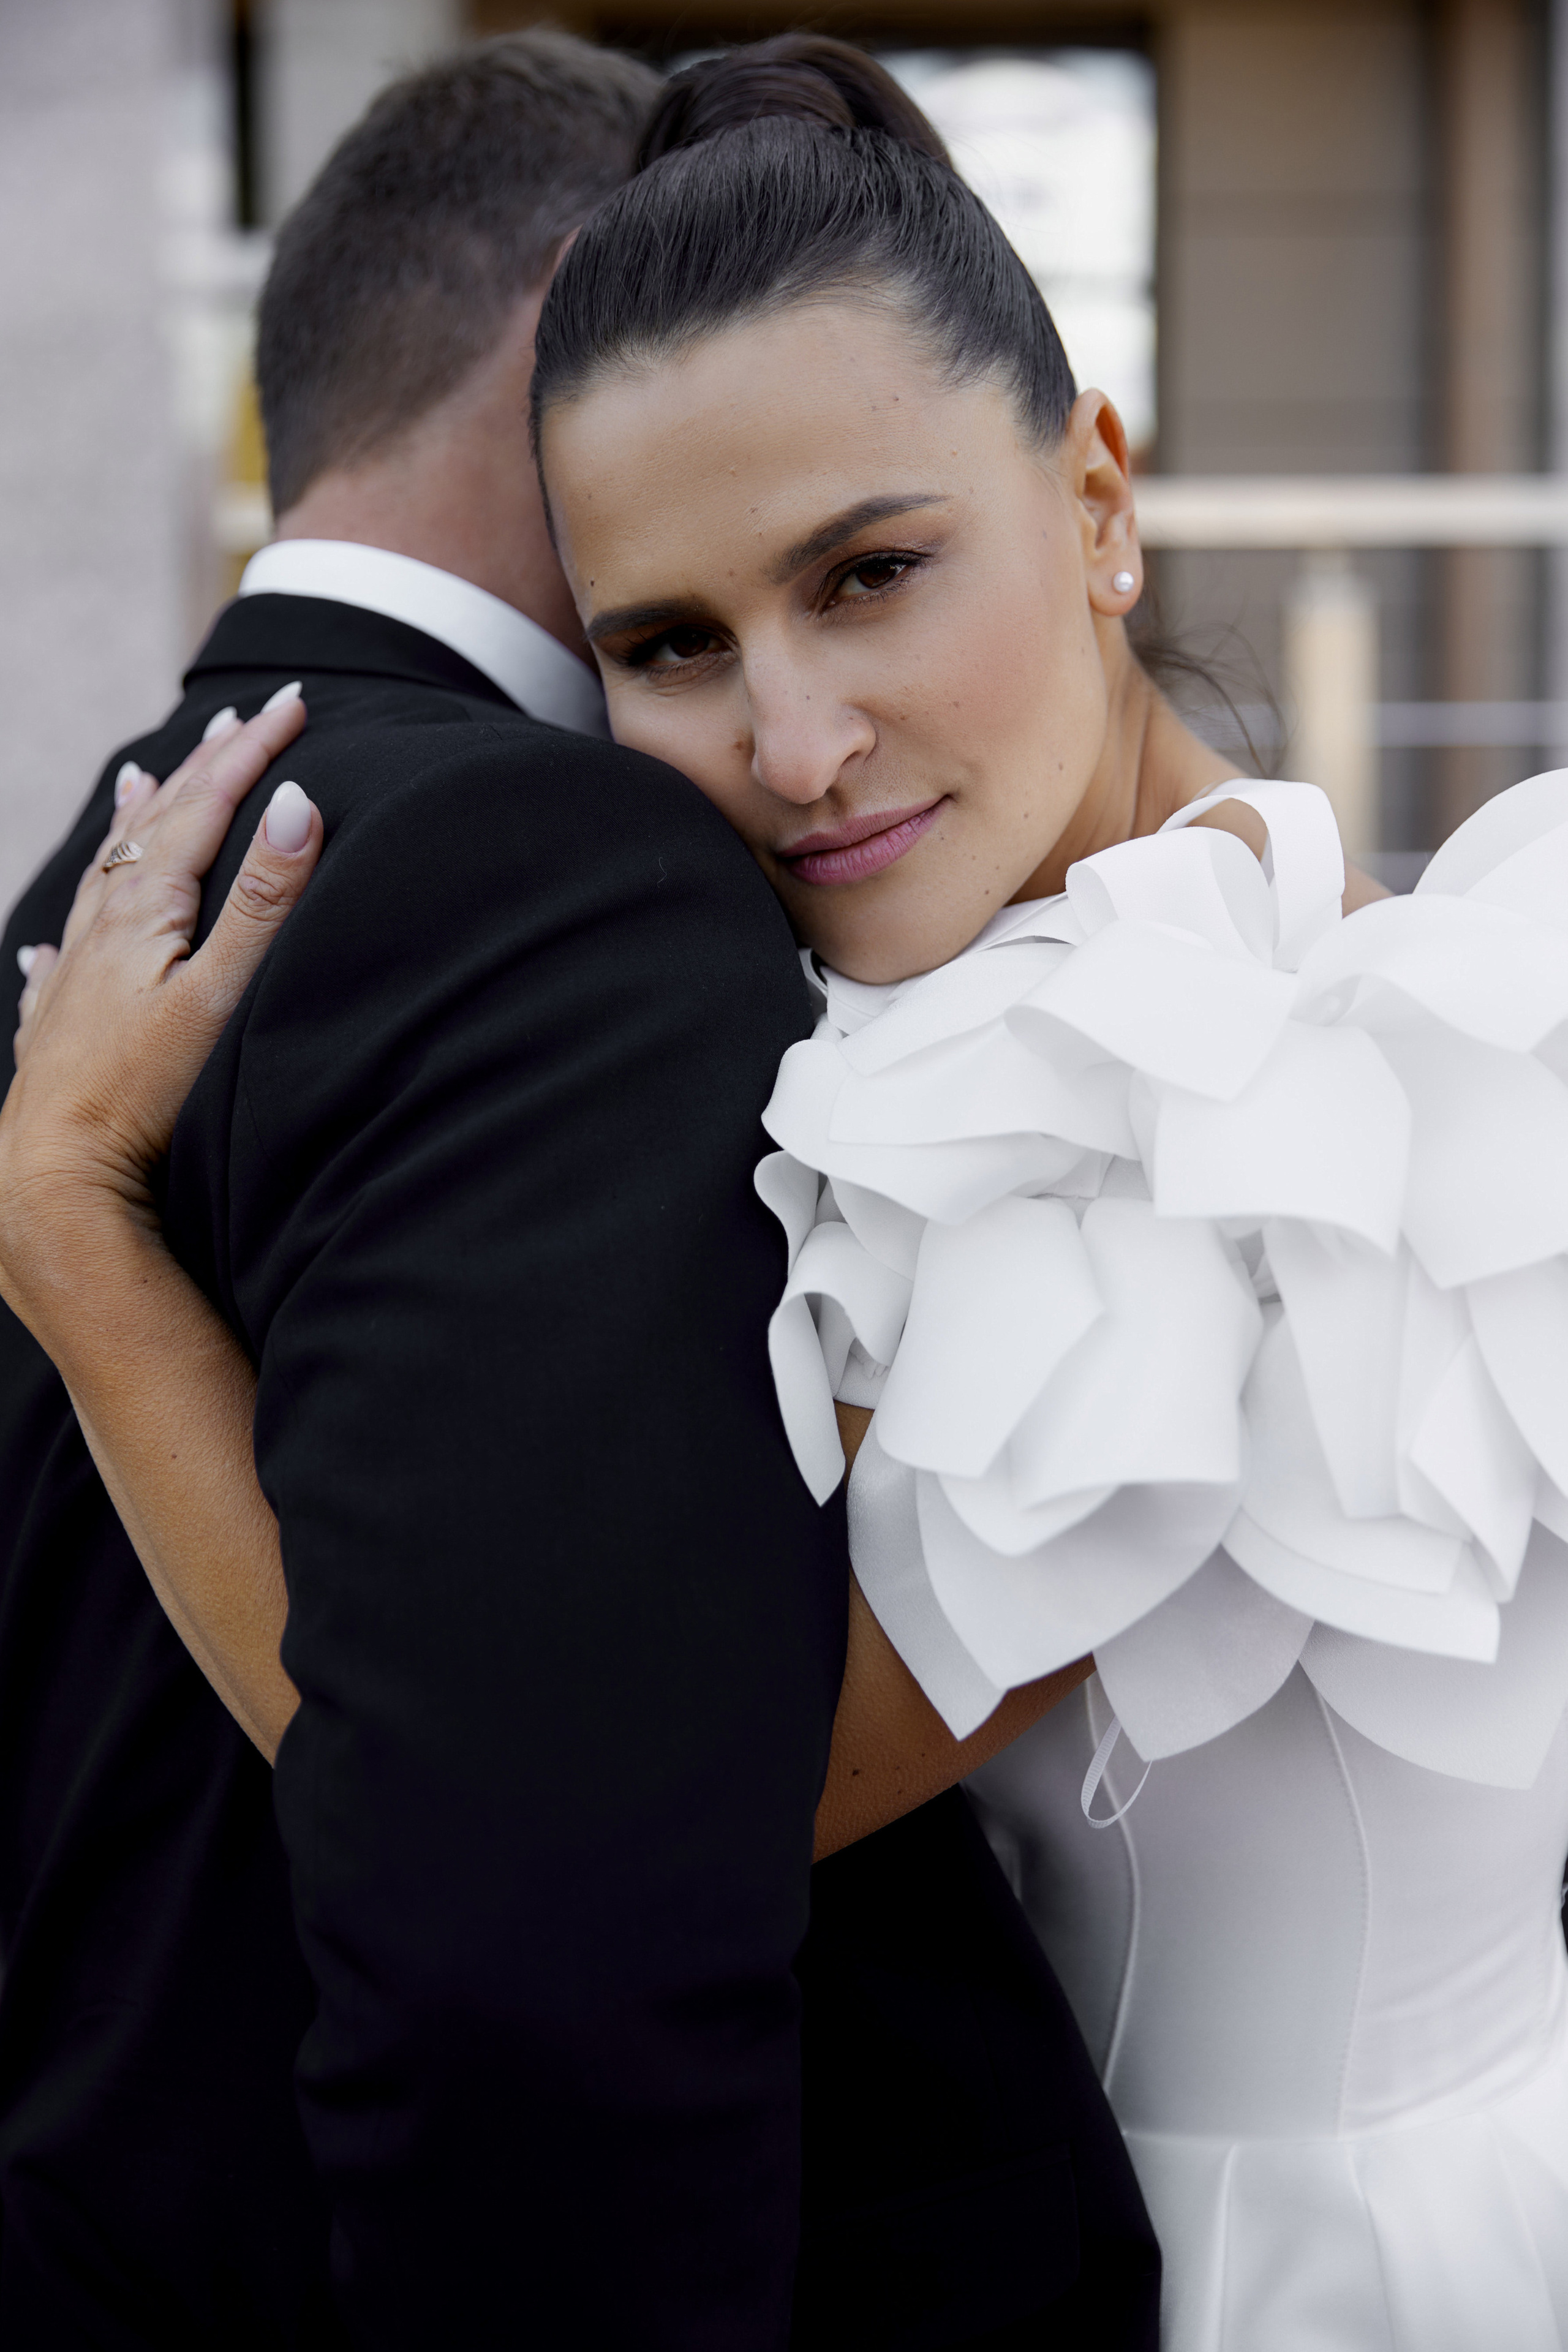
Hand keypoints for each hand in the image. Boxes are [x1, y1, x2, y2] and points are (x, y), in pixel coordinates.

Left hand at [0, 694, 321, 1335]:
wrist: (56, 1179)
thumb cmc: (144, 1095)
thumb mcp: (223, 994)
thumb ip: (262, 903)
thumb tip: (296, 805)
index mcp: (145, 911)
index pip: (206, 807)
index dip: (252, 751)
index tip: (295, 702)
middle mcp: (100, 931)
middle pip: (154, 827)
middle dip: (202, 770)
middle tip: (237, 723)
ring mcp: (73, 979)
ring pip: (103, 878)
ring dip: (132, 827)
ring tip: (139, 783)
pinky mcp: (58, 1031)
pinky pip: (61, 957)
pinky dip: (70, 930)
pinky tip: (48, 945)